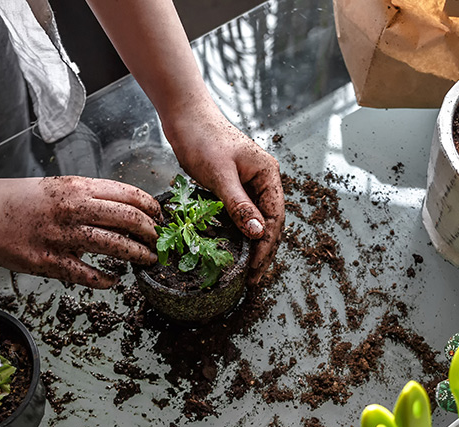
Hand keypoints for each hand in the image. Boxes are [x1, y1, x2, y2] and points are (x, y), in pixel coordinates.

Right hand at [0, 176, 160, 287]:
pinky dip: (107, 280)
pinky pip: (88, 275)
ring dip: (137, 255)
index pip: (127, 194)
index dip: (150, 207)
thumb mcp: (56, 187)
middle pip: (128, 219)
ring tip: (147, 259)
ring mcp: (62, 237)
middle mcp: (73, 209)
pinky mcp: (49, 261)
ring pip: (115, 247)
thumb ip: (87, 196)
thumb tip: (122, 209)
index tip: (159, 216)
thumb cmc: (18, 199)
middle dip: (150, 232)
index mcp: (76, 187)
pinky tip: (113, 280)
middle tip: (158, 240)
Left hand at [164, 105, 283, 284]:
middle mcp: (264, 180)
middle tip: (253, 278)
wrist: (185, 115)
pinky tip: (235, 246)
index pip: (274, 218)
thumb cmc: (203, 138)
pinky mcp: (235, 185)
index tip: (255, 268)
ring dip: (254, 244)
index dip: (265, 245)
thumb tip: (257, 233)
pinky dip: (241, 231)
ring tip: (247, 269)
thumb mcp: (220, 174)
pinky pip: (243, 213)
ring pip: (257, 219)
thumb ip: (238, 204)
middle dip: (263, 250)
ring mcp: (250, 182)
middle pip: (270, 222)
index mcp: (268, 175)